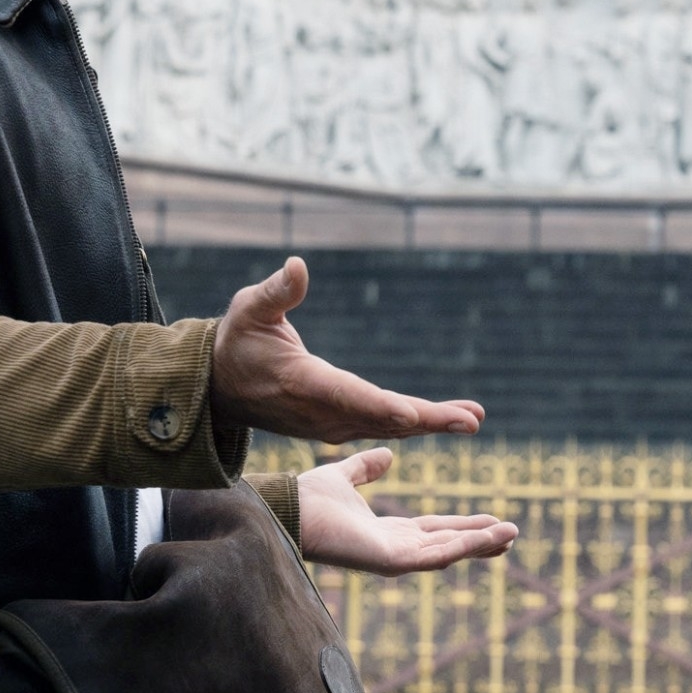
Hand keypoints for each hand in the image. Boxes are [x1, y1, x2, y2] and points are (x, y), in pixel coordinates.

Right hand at [209, 259, 486, 442]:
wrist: (219, 387)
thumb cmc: (237, 340)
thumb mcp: (249, 308)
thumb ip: (276, 291)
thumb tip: (298, 265)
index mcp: (303, 383)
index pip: (348, 396)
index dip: (381, 406)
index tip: (414, 415)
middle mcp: (321, 413)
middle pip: (381, 418)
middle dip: (428, 419)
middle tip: (471, 420)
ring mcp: (329, 425)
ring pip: (387, 427)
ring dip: (430, 423)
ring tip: (472, 417)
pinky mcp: (336, 426)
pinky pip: (381, 427)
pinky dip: (413, 424)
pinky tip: (444, 419)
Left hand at [294, 449, 517, 574]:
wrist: (290, 507)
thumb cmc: (308, 499)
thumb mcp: (344, 476)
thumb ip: (364, 468)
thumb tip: (386, 454)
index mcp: (386, 532)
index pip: (433, 530)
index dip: (463, 525)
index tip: (490, 519)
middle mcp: (394, 549)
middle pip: (447, 545)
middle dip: (480, 540)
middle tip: (511, 533)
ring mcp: (394, 558)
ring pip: (448, 553)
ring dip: (480, 544)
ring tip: (511, 534)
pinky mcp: (391, 561)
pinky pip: (437, 556)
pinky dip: (466, 546)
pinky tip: (490, 536)